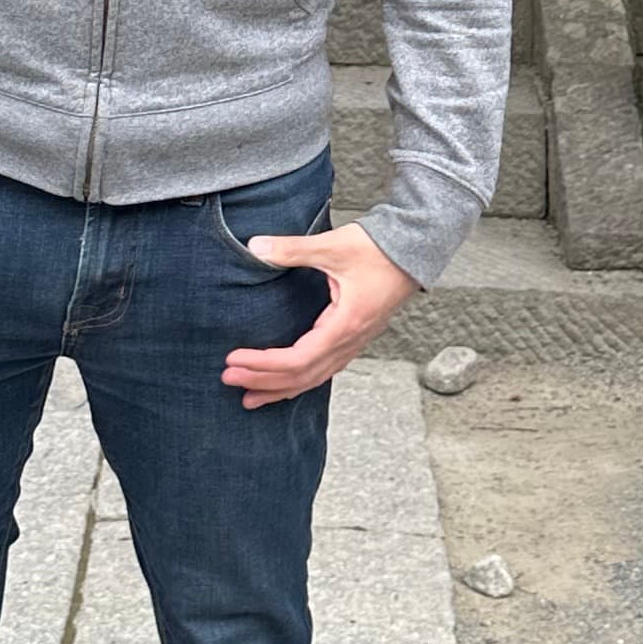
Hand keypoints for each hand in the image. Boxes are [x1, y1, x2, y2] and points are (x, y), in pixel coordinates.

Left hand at [223, 223, 418, 407]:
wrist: (414, 248)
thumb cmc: (377, 248)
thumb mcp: (332, 246)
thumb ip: (292, 249)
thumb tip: (254, 247)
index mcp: (345, 324)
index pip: (298, 359)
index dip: (263, 364)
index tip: (234, 360)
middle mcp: (351, 341)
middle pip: (303, 376)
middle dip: (263, 381)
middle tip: (228, 380)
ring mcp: (355, 342)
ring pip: (314, 378)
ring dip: (281, 388)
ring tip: (250, 397)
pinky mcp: (355, 337)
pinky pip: (325, 369)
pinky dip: (300, 380)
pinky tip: (285, 383)